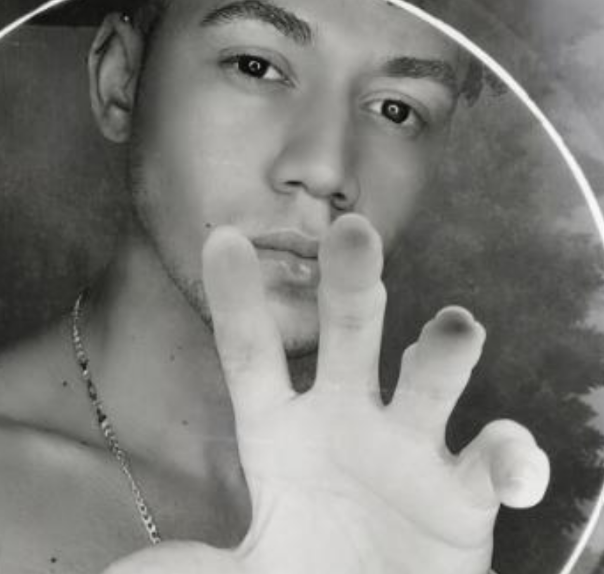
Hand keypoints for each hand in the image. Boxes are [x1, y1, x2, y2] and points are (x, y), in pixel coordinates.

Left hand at [104, 214, 548, 573]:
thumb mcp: (235, 571)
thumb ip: (187, 567)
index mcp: (282, 429)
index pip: (254, 355)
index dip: (239, 301)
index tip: (223, 241)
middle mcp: (347, 418)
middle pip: (350, 335)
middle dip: (352, 283)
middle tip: (354, 230)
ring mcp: (411, 448)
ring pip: (431, 378)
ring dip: (445, 349)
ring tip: (456, 326)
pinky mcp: (467, 492)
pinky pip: (495, 462)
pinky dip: (513, 458)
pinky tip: (516, 465)